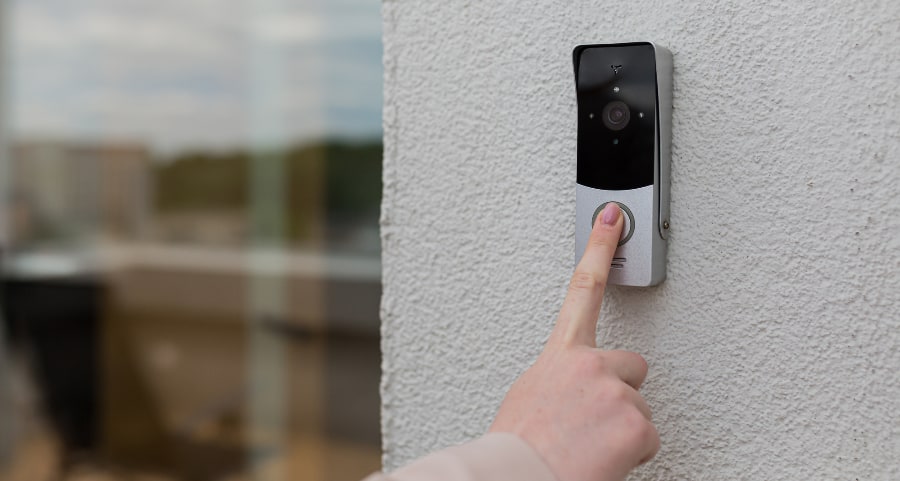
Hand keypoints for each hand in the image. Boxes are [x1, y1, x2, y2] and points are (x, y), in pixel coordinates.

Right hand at [489, 203, 659, 480]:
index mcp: (560, 356)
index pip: (582, 289)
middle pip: (632, 366)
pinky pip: (647, 438)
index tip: (614, 217)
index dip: (600, 247)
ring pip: (638, 408)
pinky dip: (630, 453)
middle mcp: (591, 365)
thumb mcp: (528, 398)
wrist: (520, 476)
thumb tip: (572, 388)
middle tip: (592, 422)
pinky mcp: (636, 424)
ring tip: (588, 447)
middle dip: (621, 391)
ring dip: (620, 429)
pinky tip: (602, 459)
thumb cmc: (519, 446)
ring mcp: (616, 392)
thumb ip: (559, 378)